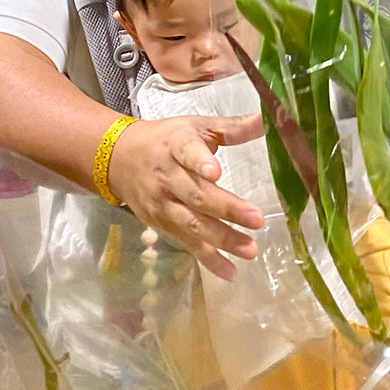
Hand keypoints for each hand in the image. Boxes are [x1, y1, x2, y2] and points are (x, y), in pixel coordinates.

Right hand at [107, 113, 265, 279]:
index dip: (200, 160)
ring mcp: (163, 205)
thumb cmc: (166, 140)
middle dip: (226, 208)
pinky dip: (208, 259)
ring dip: (222, 238)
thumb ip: (233, 127)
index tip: (216, 171)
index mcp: (176, 145)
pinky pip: (187, 244)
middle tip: (257, 219)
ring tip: (250, 249)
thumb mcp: (196, 126)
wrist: (119, 159)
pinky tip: (230, 271)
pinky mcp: (162, 225)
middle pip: (196, 194)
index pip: (186, 151)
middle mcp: (167, 177)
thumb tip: (270, 118)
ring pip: (192, 224)